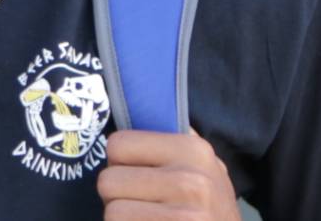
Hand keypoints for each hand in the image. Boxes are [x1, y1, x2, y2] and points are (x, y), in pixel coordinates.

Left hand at [96, 129, 236, 219]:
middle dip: (117, 196)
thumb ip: (172, 142)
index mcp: (193, 150)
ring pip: (112, 212)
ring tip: (146, 219)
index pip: (118, 144)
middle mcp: (191, 181)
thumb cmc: (211, 209)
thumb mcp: (205, 168)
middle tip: (140, 204)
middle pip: (108, 181)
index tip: (137, 176)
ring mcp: (184, 216)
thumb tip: (135, 110)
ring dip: (122, 220)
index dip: (120, 163)